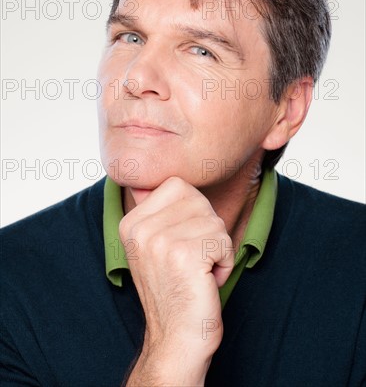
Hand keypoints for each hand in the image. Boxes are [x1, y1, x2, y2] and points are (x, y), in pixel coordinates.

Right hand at [119, 177, 234, 383]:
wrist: (176, 339)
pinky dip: (225, 262)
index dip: (193, 214)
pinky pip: (223, 240)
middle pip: (199, 200)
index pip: (178, 185)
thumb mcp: (156, 246)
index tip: (181, 245)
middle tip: (192, 261)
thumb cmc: (175, 290)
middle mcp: (140, 228)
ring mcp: (159, 241)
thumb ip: (161, 212)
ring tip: (198, 272)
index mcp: (130, 222)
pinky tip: (206, 281)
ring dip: (217, 249)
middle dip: (207, 231)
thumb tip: (173, 179)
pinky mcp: (183, 255)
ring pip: (214, 221)